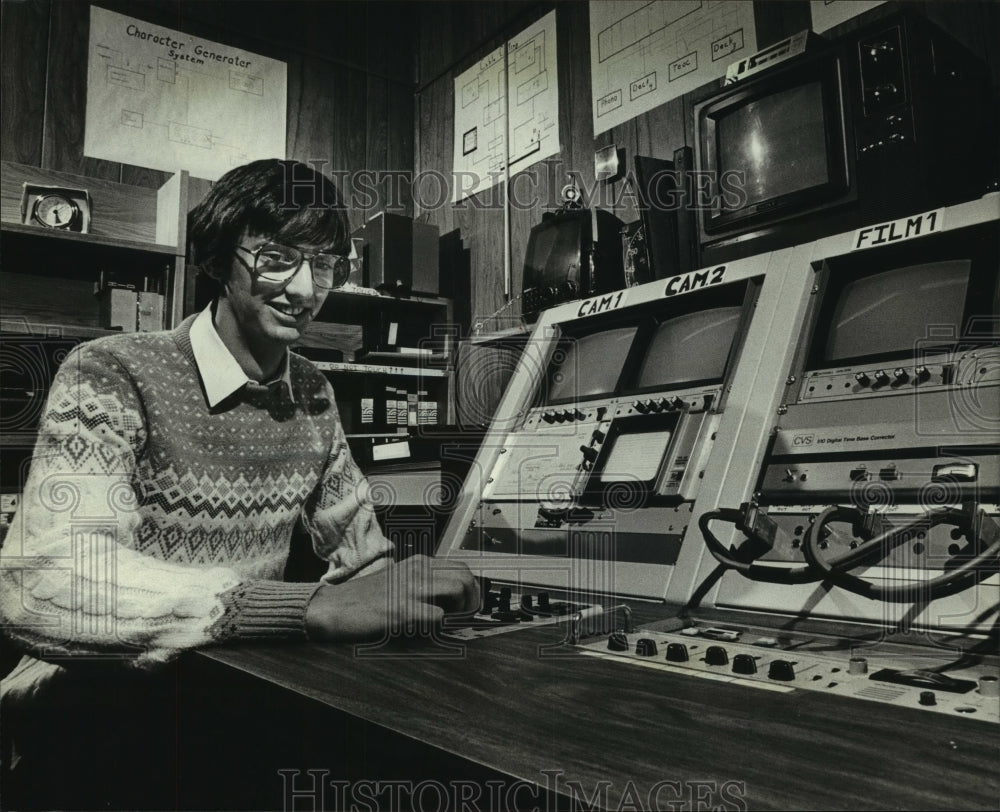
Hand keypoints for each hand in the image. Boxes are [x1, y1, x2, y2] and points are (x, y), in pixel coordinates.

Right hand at [304, 555, 478, 640]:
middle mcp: (418, 570)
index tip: (468, 605)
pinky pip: (437, 616)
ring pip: (458, 589)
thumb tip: (451, 600)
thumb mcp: (398, 581)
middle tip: (466, 616)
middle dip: (472, 599)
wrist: (334, 607)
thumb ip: (422, 584)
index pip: (460, 567)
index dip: (470, 587)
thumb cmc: (365, 599)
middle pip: (465, 576)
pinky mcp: (403, 610)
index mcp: (418, 563)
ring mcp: (411, 588)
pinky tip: (427, 631)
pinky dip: (439, 627)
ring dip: (461, 610)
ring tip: (451, 623)